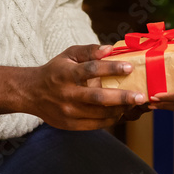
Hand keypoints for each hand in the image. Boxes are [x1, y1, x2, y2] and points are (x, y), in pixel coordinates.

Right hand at [0, 44, 145, 129]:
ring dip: (120, 110)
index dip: (111, 68)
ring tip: (135, 104)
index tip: (130, 68)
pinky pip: (96, 124)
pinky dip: (111, 119)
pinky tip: (121, 112)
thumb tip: (110, 49)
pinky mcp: (70, 125)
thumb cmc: (55, 71)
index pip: (92, 70)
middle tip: (141, 96)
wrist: (32, 93)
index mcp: (67, 74)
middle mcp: (67, 94)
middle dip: (122, 97)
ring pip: (99, 114)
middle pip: (98, 98)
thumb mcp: (68, 55)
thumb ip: (89, 51)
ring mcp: (68, 112)